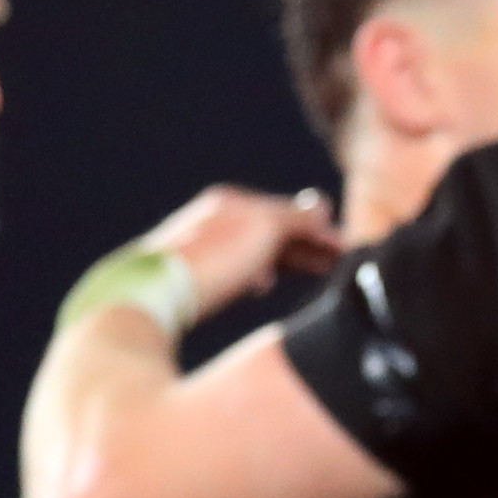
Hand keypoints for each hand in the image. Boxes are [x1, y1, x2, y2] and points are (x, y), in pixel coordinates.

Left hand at [142, 185, 341, 322]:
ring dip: (284, 259)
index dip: (322, 230)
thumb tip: (322, 206)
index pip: (290, 211)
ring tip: (309, 273)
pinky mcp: (189, 273)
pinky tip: (258, 287)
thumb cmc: (210, 260)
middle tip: (338, 263)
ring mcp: (199, 244)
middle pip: (272, 229)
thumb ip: (297, 217)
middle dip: (307, 244)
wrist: (148, 295)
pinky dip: (256, 272)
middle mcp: (213, 218)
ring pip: (254, 248)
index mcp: (232, 203)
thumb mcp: (264, 230)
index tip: (349, 249)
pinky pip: (234, 266)